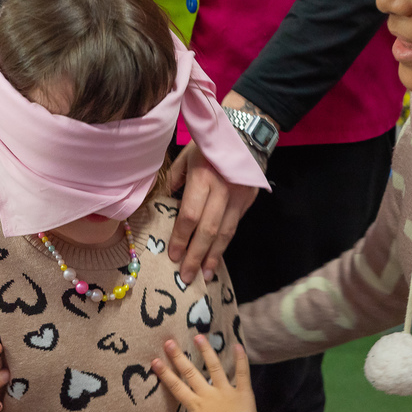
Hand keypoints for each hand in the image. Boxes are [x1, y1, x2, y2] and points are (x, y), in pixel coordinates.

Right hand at [152, 335, 254, 411]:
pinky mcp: (243, 393)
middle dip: (179, 357)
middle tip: (169, 342)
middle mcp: (208, 394)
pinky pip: (242, 374)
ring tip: (199, 337)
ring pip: (215, 368)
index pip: (177, 387)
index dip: (165, 374)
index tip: (155, 360)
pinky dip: (241, 360)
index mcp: (195, 405)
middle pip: (191, 373)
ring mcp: (226, 391)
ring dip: (206, 352)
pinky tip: (238, 345)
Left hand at [167, 142, 257, 283]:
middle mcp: (222, 190)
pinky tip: (216, 258)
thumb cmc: (208, 146)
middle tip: (186, 276)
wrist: (246, 135)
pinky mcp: (248, 202)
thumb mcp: (186, 157)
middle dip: (196, 255)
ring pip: (225, 233)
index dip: (181, 238)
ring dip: (213, 257)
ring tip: (204, 276)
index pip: (190, 215)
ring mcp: (238, 198)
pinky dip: (224, 245)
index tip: (173, 255)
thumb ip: (174, 180)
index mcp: (202, 177)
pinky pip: (234, 228)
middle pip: (208, 229)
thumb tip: (163, 202)